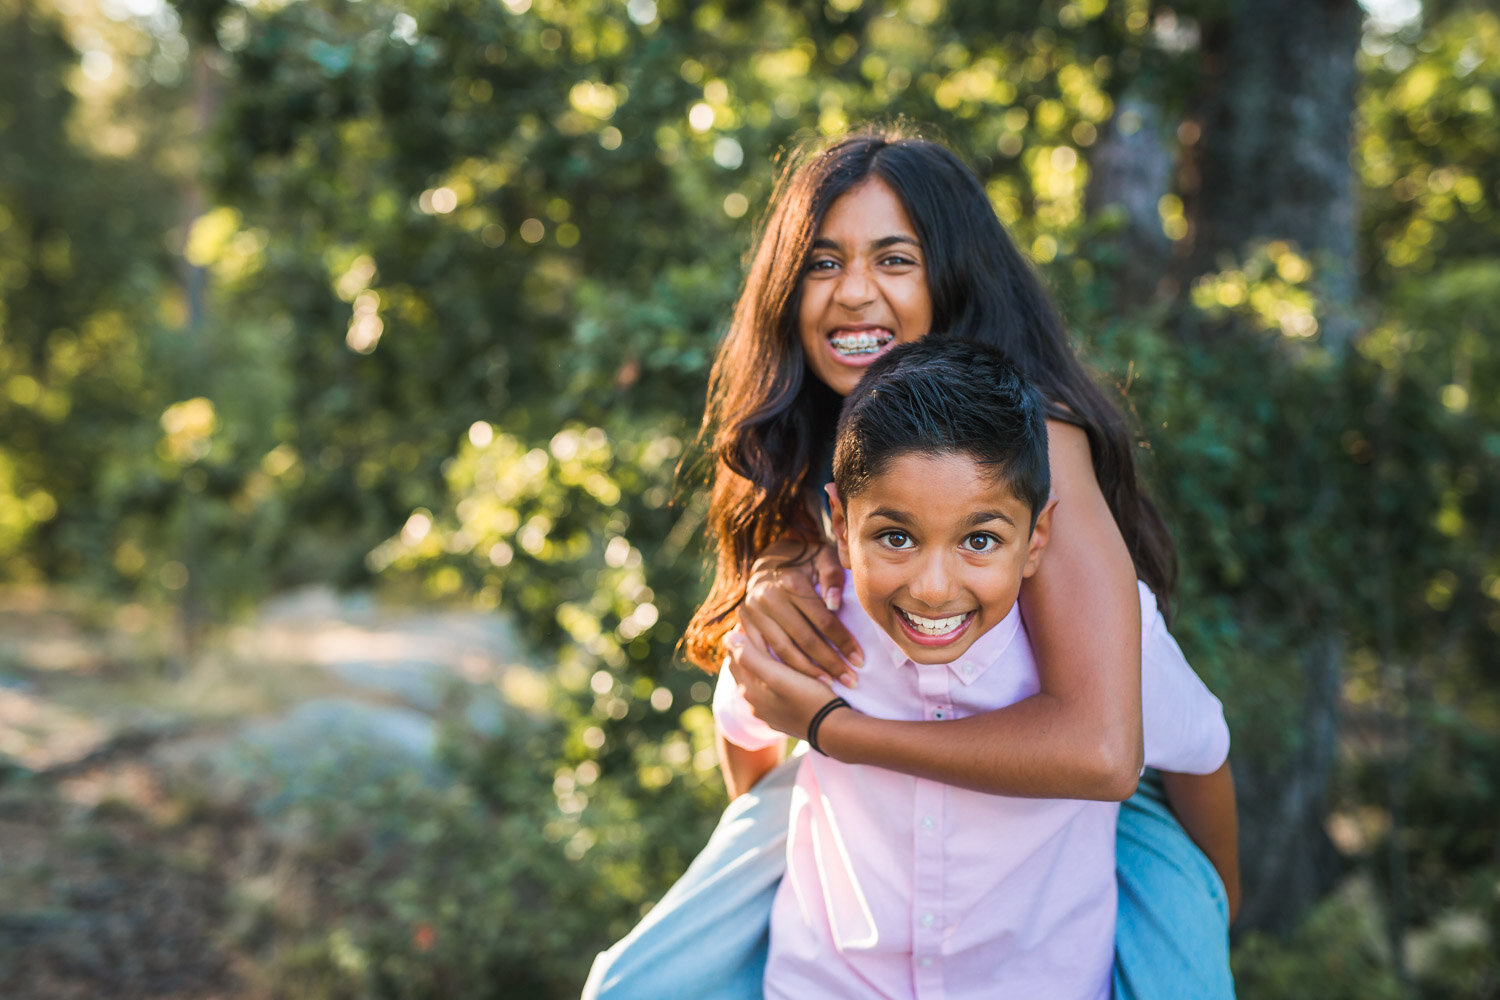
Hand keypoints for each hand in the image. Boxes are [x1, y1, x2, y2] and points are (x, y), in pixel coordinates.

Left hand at [727, 628, 848, 740]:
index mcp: (750, 692)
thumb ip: (750, 658)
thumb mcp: (777, 676)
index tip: (749, 619)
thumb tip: (728, 637)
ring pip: (759, 682)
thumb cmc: (808, 698)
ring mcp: (770, 714)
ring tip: (771, 645)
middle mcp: (755, 705)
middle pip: (745, 671)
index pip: (734, 658)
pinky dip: (774, 679)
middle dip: (748, 650)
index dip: (740, 637)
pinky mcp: (786, 719)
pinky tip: (786, 671)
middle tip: (758, 626)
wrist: (835, 730)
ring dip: (761, 664)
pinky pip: (774, 693)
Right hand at [739, 537, 862, 685]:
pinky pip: (764, 652)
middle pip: (804, 639)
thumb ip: (833, 577)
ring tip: (829, 685)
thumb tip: (835, 604)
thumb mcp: (824, 556)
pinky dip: (782, 668)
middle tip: (851, 681)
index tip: (860, 660)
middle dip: (830, 663)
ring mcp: (753, 611)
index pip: (823, 620)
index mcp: (791, 581)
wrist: (769, 556)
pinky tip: (799, 681)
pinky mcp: (744, 623)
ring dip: (808, 672)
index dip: (843, 642)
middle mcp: (768, 597)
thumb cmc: (805, 558)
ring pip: (783, 650)